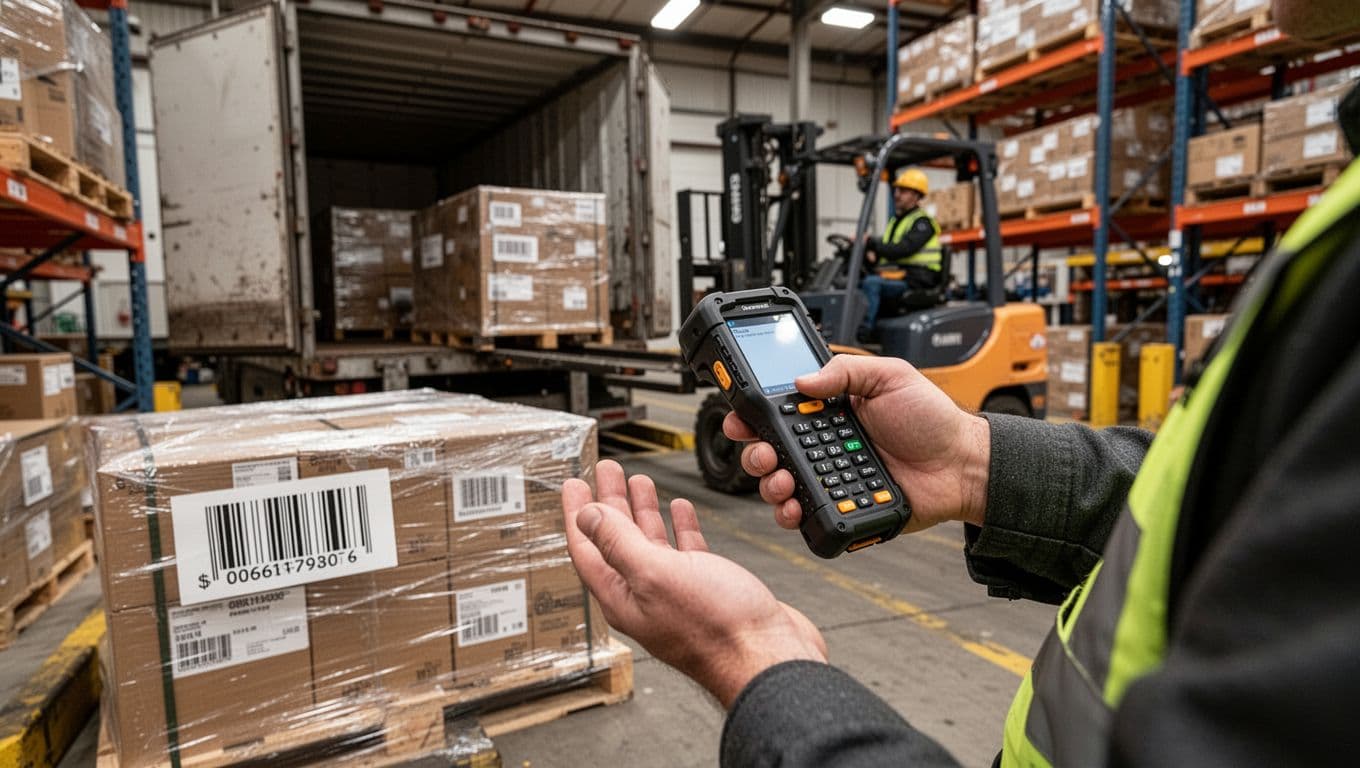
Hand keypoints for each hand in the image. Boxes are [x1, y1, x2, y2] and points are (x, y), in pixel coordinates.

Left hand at [562, 460, 827, 706]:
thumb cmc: (715, 628)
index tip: (573, 484)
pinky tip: (680, 509)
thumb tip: (586, 517)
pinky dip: (680, 526)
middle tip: (606, 472)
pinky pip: (685, 551)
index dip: (577, 513)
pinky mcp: (708, 589)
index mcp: (622, 596)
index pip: (587, 547)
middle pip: (617, 540)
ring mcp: (676, 593)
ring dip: (642, 510)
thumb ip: (618, 543)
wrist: (767, 657)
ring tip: (639, 482)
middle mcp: (645, 595)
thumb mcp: (655, 573)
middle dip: (610, 502)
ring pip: (650, 543)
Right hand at [723, 355, 989, 531]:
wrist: (962, 464)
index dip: (754, 416)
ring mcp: (831, 479)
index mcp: (830, 413)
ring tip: (781, 480)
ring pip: (780, 486)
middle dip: (755, 453)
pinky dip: (792, 514)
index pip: (779, 413)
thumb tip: (802, 380)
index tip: (741, 418)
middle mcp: (824, 446)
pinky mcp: (842, 508)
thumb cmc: (933, 419)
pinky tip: (795, 506)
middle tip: (764, 453)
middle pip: (770, 452)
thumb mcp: (890, 376)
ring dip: (769, 484)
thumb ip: (845, 371)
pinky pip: (807, 516)